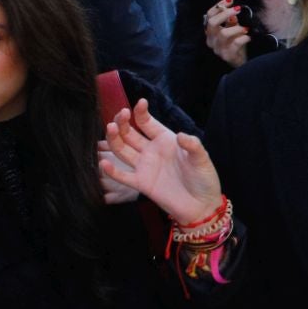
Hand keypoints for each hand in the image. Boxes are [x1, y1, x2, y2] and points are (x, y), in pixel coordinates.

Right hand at [99, 97, 222, 224]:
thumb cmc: (203, 178)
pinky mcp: (141, 183)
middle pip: (130, 133)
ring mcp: (144, 166)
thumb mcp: (202, 158)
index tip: (140, 103)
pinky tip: (104, 163)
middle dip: (122, 122)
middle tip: (120, 115)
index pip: (147, 122)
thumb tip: (180, 135)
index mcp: (165, 140)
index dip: (141, 112)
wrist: (202, 205)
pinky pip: (123, 176)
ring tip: (110, 128)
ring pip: (122, 150)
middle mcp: (151, 150)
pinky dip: (112, 171)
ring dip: (114, 139)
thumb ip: (192, 145)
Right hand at [203, 0, 251, 67]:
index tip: (230, 0)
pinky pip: (235, 43)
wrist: (241, 62)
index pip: (209, 15)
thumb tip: (233, 10)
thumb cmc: (236, 44)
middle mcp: (211, 40)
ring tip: (246, 28)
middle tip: (238, 9)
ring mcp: (218, 49)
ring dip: (237, 28)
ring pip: (223, 33)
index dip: (218, 6)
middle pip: (212, 23)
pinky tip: (249, 37)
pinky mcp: (227, 56)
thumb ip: (231, 21)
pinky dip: (244, 38)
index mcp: (210, 32)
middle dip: (225, 14)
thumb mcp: (233, 29)